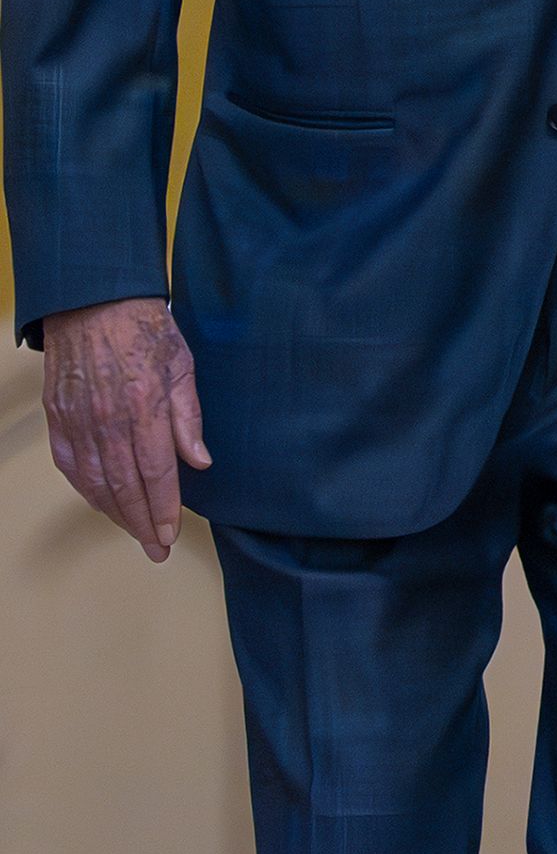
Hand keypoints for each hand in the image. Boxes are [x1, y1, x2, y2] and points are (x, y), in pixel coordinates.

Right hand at [38, 298, 208, 560]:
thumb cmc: (146, 330)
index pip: (155, 472)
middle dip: (141, 523)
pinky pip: (71, 465)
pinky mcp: (58, 418)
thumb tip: (200, 462)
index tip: (170, 535)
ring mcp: (77, 421)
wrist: (93, 303)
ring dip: (115, 513)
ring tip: (135, 533)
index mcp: (143, 407)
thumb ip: (189, 417)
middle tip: (156, 550)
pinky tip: (102, 504)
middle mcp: (107, 420)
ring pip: (95, 482)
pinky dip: (87, 490)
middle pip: (124, 486)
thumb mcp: (183, 366)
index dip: (163, 509)